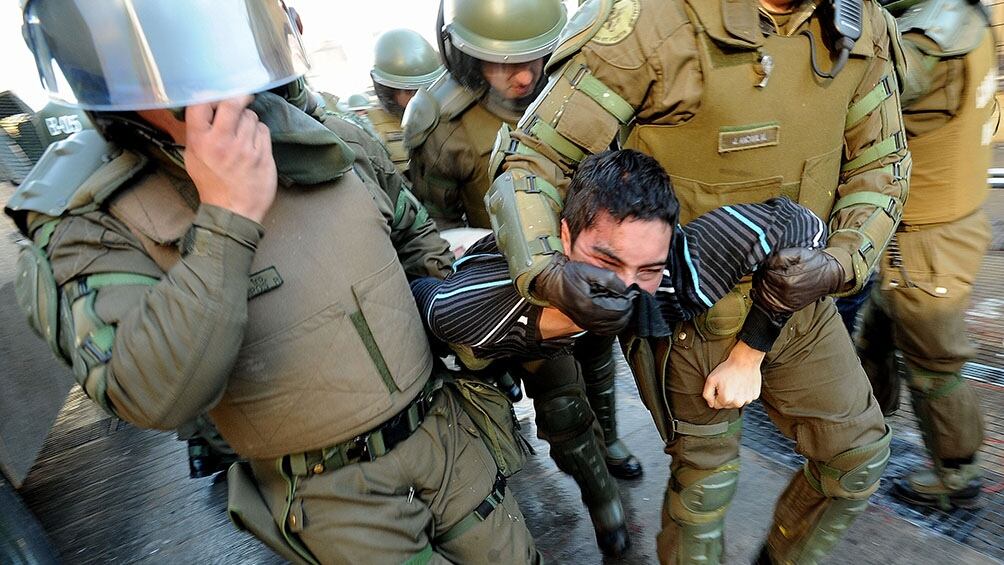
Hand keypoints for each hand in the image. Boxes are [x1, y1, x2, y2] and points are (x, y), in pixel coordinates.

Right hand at [184, 96, 276, 222]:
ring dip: (249, 119)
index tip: (218, 95)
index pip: (201, 104)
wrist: (232, 211)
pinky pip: (264, 130)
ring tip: (244, 133)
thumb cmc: (212, 183)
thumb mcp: (193, 157)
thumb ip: (198, 131)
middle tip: (242, 98)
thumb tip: (206, 105)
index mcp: (200, 141)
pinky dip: (260, 133)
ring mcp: (245, 149)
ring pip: (251, 116)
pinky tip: (254, 144)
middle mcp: (222, 142)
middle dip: (238, 98)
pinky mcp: (263, 155)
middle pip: (232, 103)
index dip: (211, 94)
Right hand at [532, 253, 636, 334]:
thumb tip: (625, 290)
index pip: (619, 310)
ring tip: (623, 305)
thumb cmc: (568, 275)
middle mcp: (587, 319)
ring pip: (613, 329)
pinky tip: (615, 314)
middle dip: (627, 311)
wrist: (551, 282)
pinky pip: (604, 331)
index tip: (630, 293)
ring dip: (622, 319)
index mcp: (589, 305)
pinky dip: (613, 324)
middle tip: (628, 299)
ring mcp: (585, 324)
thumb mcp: (589, 270)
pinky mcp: (584, 325)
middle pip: (618, 323)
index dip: (628, 302)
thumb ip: (609, 279)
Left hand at [702, 341, 764, 408]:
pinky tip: (742, 383)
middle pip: (727, 405)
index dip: (715, 395)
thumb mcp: (711, 379)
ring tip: (735, 383)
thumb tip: (710, 404)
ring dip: (735, 396)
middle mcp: (738, 402)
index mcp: (726, 399)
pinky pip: (746, 398)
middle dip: (725, 397)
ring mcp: (748, 399)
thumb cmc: (728, 368)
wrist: (745, 360)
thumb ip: (707, 395)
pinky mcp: (755, 396)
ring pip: (737, 402)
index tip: (719, 386)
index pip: (716, 405)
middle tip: (727, 384)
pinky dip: (744, 393)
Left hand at [752, 248, 843, 313]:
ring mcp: (788, 303)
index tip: (768, 262)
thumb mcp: (797, 253)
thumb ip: (778, 257)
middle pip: (762, 284)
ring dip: (762, 285)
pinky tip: (769, 288)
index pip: (764, 273)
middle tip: (768, 269)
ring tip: (769, 277)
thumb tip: (764, 261)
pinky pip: (770, 304)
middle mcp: (786, 295)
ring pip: (763, 294)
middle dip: (762, 275)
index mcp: (787, 280)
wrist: (830, 275)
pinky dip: (765, 296)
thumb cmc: (815, 262)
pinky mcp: (789, 308)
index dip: (764, 266)